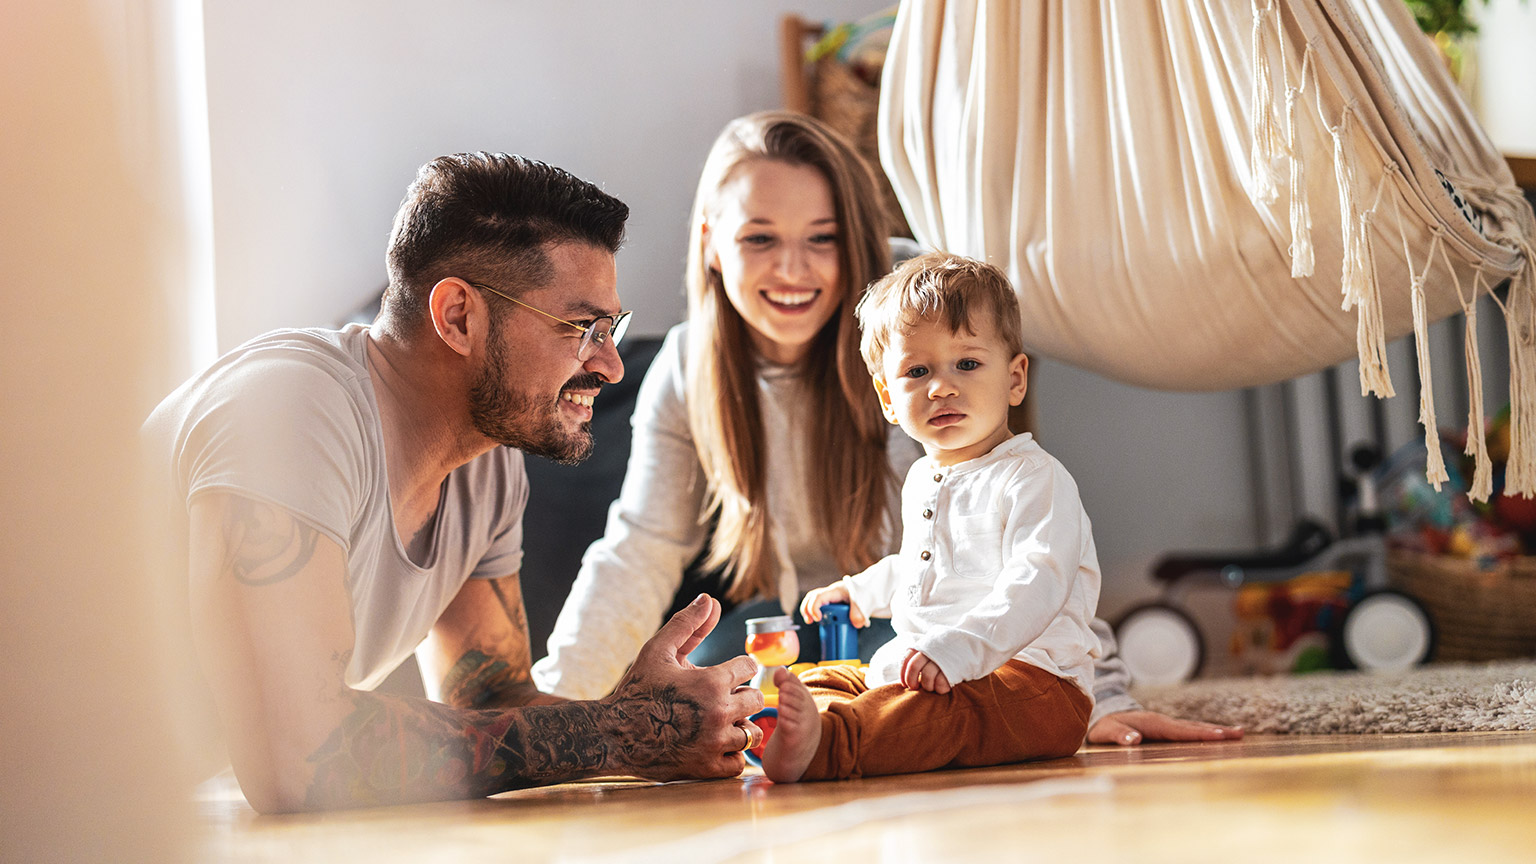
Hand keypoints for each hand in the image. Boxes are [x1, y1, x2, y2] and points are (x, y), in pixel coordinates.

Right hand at [598, 594, 763, 779]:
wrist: (613, 736)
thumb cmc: (636, 689)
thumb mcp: (658, 650)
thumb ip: (687, 624)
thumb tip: (710, 599)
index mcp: (711, 682)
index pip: (749, 667)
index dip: (737, 667)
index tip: (723, 673)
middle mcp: (718, 713)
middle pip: (756, 699)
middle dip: (742, 695)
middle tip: (720, 697)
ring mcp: (714, 743)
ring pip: (751, 732)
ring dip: (739, 725)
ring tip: (717, 721)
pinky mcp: (707, 768)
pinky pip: (738, 763)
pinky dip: (731, 754)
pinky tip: (713, 743)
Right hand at [799, 580, 868, 626]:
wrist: (866, 590)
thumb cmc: (863, 593)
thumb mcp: (862, 603)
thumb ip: (859, 613)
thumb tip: (855, 624)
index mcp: (835, 591)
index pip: (819, 596)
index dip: (814, 607)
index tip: (818, 619)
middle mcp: (829, 593)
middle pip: (811, 597)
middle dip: (807, 608)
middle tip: (810, 621)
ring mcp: (828, 597)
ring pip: (812, 600)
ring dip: (807, 610)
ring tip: (809, 621)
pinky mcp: (830, 603)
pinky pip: (817, 605)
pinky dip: (814, 612)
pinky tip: (818, 621)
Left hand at [899, 649, 951, 693]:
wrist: (972, 645)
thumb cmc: (949, 650)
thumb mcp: (933, 645)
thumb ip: (921, 655)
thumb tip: (906, 675)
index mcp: (924, 644)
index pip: (907, 658)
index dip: (903, 673)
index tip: (905, 683)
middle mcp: (931, 650)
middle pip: (914, 667)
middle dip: (911, 680)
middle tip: (914, 688)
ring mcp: (942, 659)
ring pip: (926, 677)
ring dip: (927, 686)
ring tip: (932, 686)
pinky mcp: (953, 669)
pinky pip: (940, 684)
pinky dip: (939, 689)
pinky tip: (942, 687)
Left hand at [1087, 710, 1243, 745]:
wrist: (1101, 716)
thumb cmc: (1103, 727)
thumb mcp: (1106, 732)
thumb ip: (1119, 735)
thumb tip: (1134, 740)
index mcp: (1152, 723)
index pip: (1180, 730)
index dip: (1200, 734)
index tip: (1220, 736)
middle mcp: (1163, 721)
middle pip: (1193, 727)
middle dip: (1217, 730)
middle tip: (1239, 734)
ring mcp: (1166, 724)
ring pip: (1194, 728)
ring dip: (1215, 730)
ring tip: (1238, 733)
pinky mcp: (1166, 729)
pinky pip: (1189, 731)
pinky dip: (1205, 733)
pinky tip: (1217, 736)